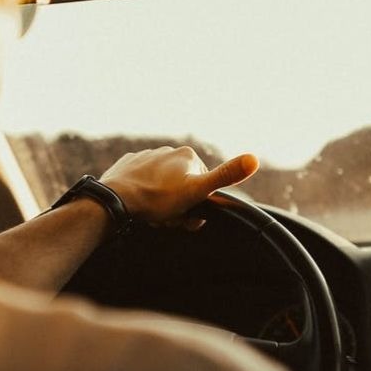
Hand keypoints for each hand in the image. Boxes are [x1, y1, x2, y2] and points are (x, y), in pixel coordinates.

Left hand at [99, 146, 258, 226]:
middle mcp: (167, 151)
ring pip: (163, 186)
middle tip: (167, 219)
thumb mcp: (197, 191)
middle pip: (183, 187)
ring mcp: (146, 156)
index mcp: (187, 156)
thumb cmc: (157, 199)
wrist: (116, 199)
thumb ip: (226, 175)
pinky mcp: (128, 165)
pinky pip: (142, 183)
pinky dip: (143, 195)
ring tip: (152, 214)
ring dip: (161, 202)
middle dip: (179, 206)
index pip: (203, 186)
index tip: (187, 215)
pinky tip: (139, 205)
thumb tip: (254, 159)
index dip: (198, 205)